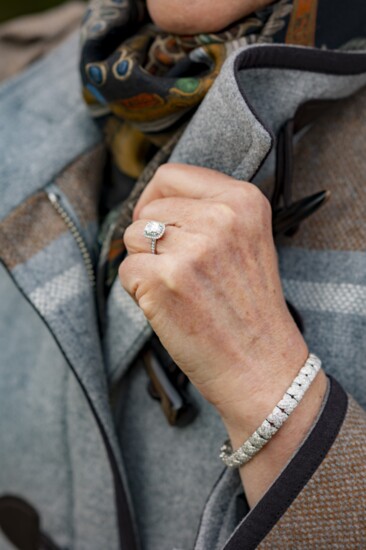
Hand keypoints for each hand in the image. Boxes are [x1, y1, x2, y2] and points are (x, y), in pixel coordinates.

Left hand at [119, 163, 309, 439]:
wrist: (261, 364)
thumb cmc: (249, 308)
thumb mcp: (248, 240)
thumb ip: (208, 211)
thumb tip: (154, 202)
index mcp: (243, 200)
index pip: (172, 175)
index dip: (156, 198)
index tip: (157, 219)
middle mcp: (219, 218)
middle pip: (149, 209)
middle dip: (152, 238)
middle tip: (179, 270)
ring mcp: (191, 249)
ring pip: (133, 237)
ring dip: (145, 263)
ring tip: (179, 289)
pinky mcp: (164, 280)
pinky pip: (127, 269)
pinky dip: (139, 290)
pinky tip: (170, 306)